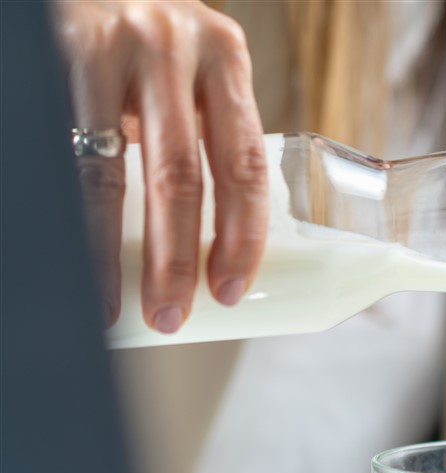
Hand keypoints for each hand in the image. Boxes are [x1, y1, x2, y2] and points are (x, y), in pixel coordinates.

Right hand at [53, 0, 267, 330]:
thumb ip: (207, 128)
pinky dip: (72, 212)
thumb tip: (213, 242)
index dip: (240, 235)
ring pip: (107, 172)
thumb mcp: (193, 67)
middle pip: (180, 176)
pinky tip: (73, 250)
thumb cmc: (148, 36)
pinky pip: (61, 149)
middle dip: (176, 258)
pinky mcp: (51, 49)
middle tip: (173, 313)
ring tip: (113, 305)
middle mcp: (170, 46)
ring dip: (110, 250)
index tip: (230, 288)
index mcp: (224, 56)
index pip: (244, 163)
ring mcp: (106, 45)